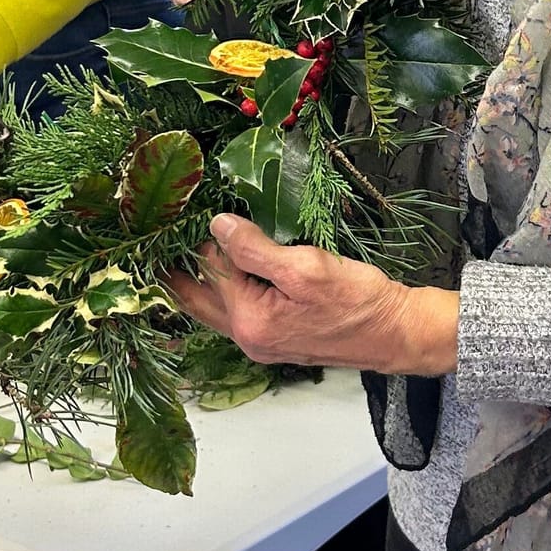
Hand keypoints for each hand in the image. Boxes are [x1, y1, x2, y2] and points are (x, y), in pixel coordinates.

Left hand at [168, 216, 458, 374]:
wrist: (396, 333)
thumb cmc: (360, 302)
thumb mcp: (307, 268)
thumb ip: (256, 249)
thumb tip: (216, 226)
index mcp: (250, 320)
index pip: (208, 270)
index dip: (195, 236)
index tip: (178, 208)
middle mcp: (247, 337)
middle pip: (195, 298)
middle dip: (175, 266)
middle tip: (154, 233)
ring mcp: (259, 342)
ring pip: (212, 307)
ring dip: (194, 278)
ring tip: (176, 246)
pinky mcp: (274, 338)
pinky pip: (232, 311)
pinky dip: (219, 289)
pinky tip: (218, 269)